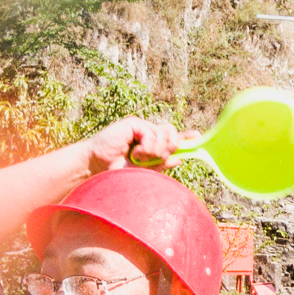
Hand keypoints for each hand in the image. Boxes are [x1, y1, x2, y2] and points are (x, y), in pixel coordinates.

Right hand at [82, 116, 198, 173]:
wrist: (96, 167)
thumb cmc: (117, 171)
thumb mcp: (144, 170)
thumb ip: (161, 163)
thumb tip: (180, 158)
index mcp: (150, 143)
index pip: (171, 137)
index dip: (184, 136)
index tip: (197, 136)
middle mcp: (147, 133)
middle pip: (172, 133)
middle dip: (169, 148)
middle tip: (155, 158)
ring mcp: (140, 127)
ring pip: (165, 134)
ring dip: (156, 151)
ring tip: (140, 157)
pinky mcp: (133, 123)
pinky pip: (152, 133)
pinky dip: (147, 147)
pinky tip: (135, 153)